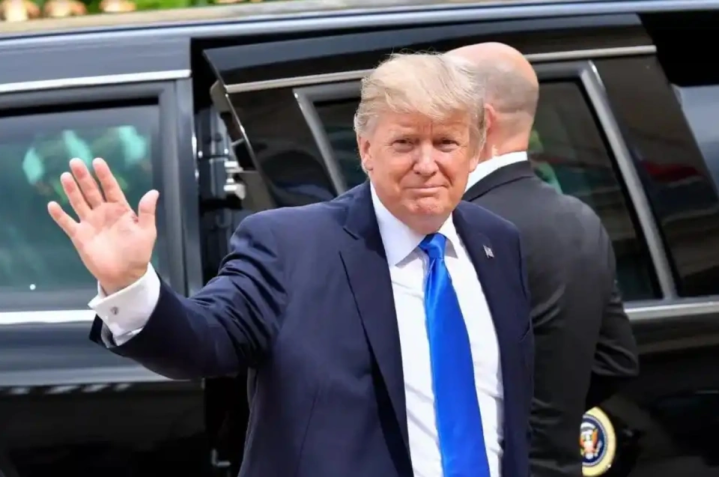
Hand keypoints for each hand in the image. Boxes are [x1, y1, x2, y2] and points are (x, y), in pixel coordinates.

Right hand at [47, 157, 158, 294]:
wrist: (125, 274)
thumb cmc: (138, 252)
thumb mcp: (146, 231)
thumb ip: (147, 212)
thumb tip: (154, 192)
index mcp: (120, 210)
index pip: (111, 188)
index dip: (105, 175)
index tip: (98, 161)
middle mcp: (103, 213)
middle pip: (91, 191)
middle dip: (84, 177)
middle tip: (75, 161)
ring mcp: (90, 223)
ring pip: (79, 202)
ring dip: (71, 190)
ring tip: (65, 176)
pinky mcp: (80, 236)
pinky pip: (67, 223)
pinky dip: (59, 215)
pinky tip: (52, 204)